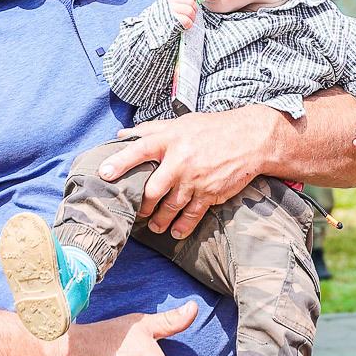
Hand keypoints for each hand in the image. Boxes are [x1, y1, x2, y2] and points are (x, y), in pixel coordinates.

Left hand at [98, 105, 277, 237]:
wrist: (251, 139)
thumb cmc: (212, 129)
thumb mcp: (181, 123)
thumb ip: (150, 130)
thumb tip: (121, 135)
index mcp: (170, 139)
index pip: (140, 149)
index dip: (120, 161)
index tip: (104, 173)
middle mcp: (181, 160)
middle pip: (152, 189)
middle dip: (142, 205)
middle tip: (136, 212)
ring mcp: (196, 179)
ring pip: (171, 206)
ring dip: (159, 219)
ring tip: (154, 226)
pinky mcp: (211, 192)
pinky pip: (192, 214)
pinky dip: (183, 226)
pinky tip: (176, 232)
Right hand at [166, 0, 197, 28]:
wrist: (155, 23)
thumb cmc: (167, 11)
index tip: (193, 0)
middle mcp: (170, 0)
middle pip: (190, 1)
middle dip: (194, 8)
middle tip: (191, 12)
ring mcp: (171, 10)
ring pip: (189, 11)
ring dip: (192, 16)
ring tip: (189, 18)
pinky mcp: (173, 20)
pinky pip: (187, 21)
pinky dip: (189, 23)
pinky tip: (186, 23)